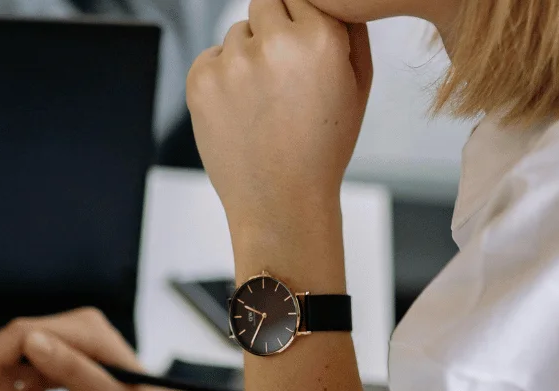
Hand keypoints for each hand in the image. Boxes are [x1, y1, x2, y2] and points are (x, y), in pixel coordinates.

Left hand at [187, 0, 371, 246]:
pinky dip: (223, 78)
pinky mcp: (200, 80)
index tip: (303, 53)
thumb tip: (326, 0)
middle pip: (266, 2)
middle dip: (273, 30)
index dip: (302, 23)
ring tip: (265, 105)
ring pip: (237, 32)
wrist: (282, 203)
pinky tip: (243, 113)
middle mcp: (274, 43)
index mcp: (320, 38)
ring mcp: (233, 62)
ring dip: (248, 56)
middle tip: (284, 79)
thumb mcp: (358, 86)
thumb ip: (349, 28)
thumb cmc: (323, 148)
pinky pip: (211, 57)